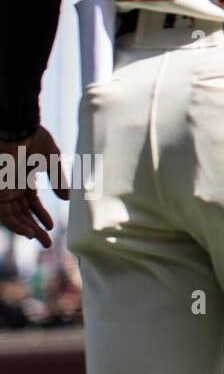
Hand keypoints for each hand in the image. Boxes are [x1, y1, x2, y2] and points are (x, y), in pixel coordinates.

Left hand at [0, 127, 69, 248]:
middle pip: (23, 214)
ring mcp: (4, 191)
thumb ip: (58, 179)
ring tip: (41, 240)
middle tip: (47, 243)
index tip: (51, 227)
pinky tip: (29, 233)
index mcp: (23, 179)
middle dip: (35, 228)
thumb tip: (66, 199)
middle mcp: (12, 187)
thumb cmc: (34, 139)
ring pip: (14, 217)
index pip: (31, 203)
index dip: (41, 215)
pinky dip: (16, 225)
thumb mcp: (52, 159)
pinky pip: (6, 215)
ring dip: (27, 230)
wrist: (16, 130)